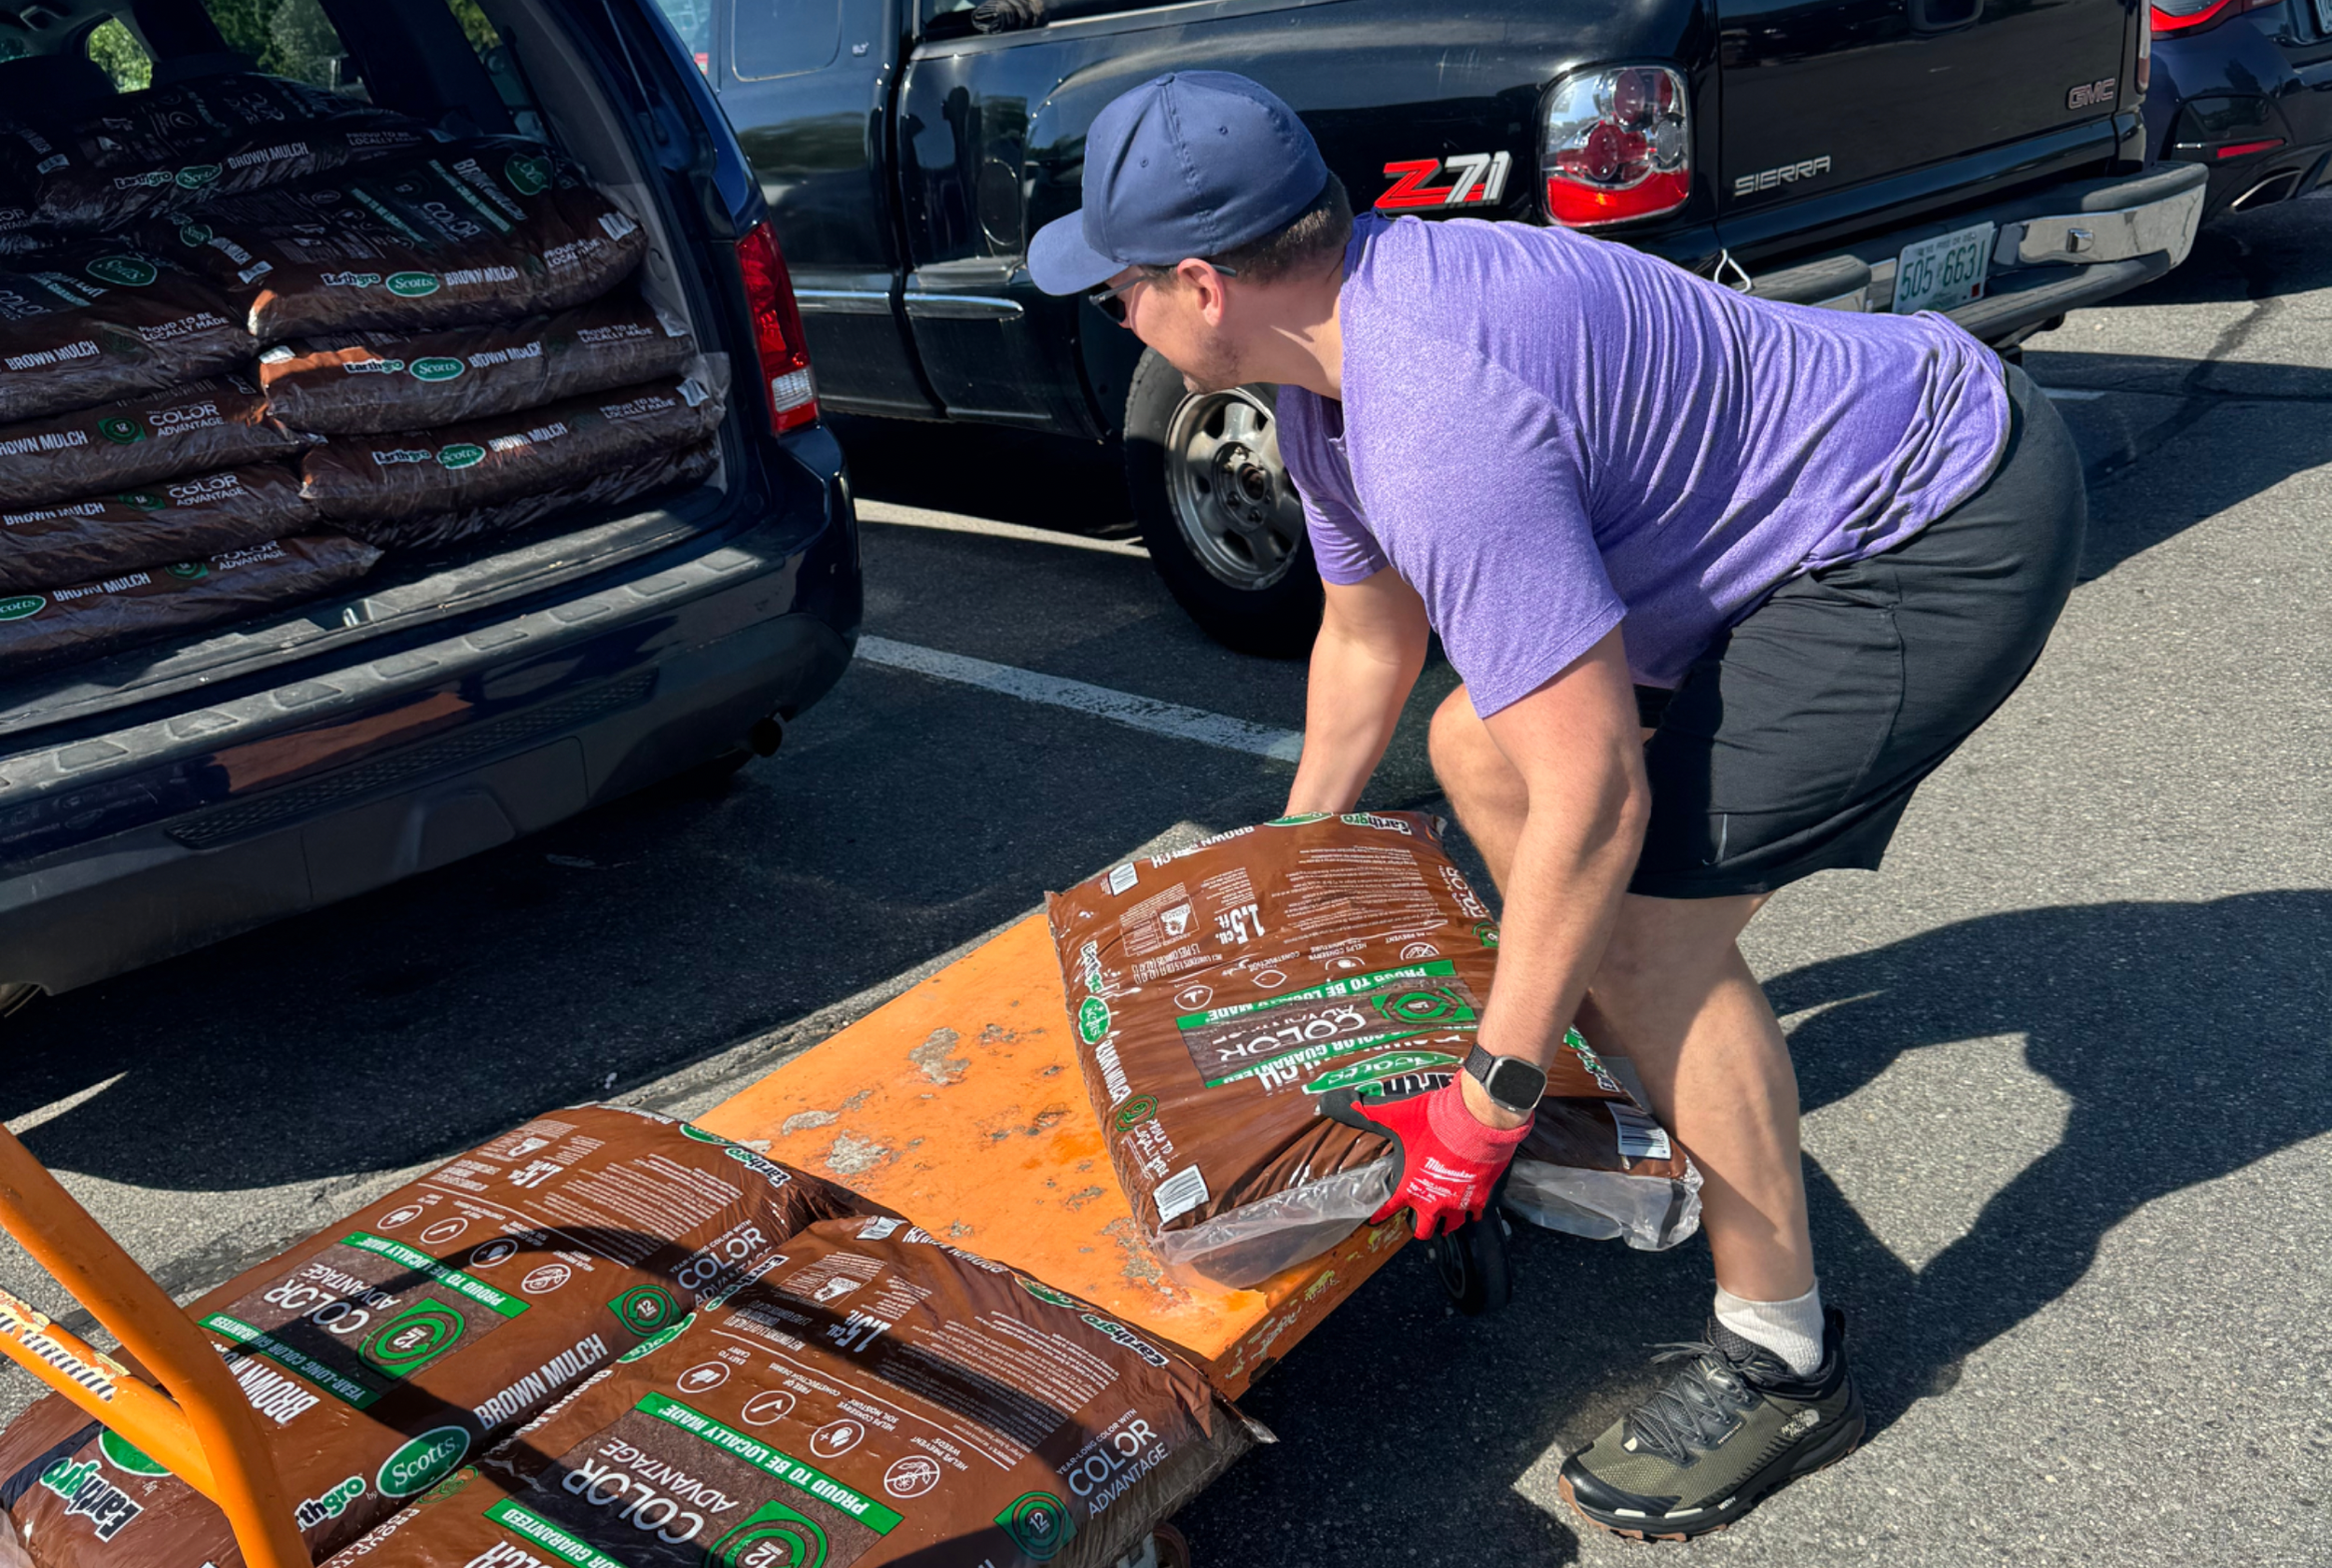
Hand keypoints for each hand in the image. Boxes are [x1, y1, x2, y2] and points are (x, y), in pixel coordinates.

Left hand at [1328, 1078, 1532, 1239]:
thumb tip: (1326, 1103)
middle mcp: (1433, 1201)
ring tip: (1444, 1220)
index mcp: (1409, 1187)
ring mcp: (1458, 1202)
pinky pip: (1476, 1214)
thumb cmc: (1434, 1119)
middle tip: (1417, 1220)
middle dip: (1419, 1226)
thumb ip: (1361, 1112)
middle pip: (1424, 1229)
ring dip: (1447, 1223)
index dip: (1380, 1216)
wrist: (1476, 1118)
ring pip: (1451, 1226)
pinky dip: (1473, 1212)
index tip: (1375, 1220)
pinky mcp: (1481, 1197)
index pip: (1389, 1210)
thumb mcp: (1393, 1114)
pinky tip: (1472, 1208)